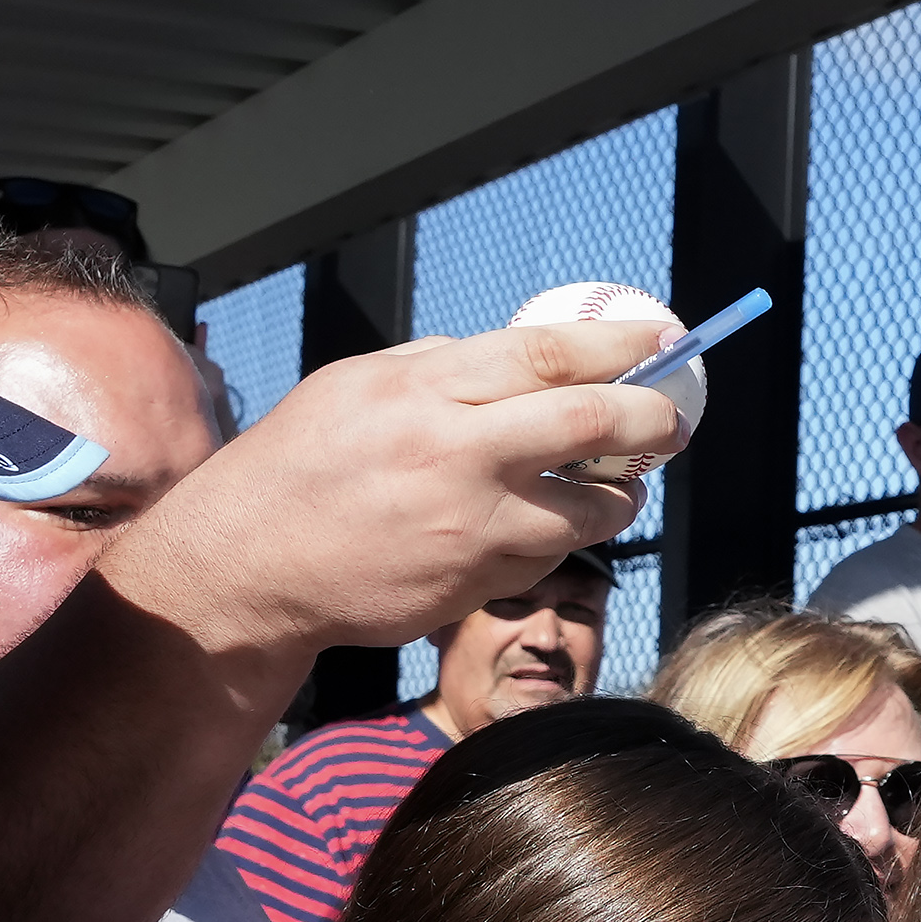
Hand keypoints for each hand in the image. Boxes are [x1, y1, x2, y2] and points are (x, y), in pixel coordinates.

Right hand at [116, 320, 681, 660]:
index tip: (662, 339)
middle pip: (590, 424)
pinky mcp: (475, 582)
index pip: (548, 356)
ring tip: (619, 486)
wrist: (250, 564)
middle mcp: (458, 454)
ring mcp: (472, 526)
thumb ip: (439, 368)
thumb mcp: (357, 385)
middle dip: (649, 419)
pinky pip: (547, 556)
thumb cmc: (299, 465)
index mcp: (427, 390)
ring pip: (587, 509)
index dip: (619, 346)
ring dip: (619, 496)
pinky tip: (547, 527)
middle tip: (670, 420)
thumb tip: (519, 359)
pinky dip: (561, 539)